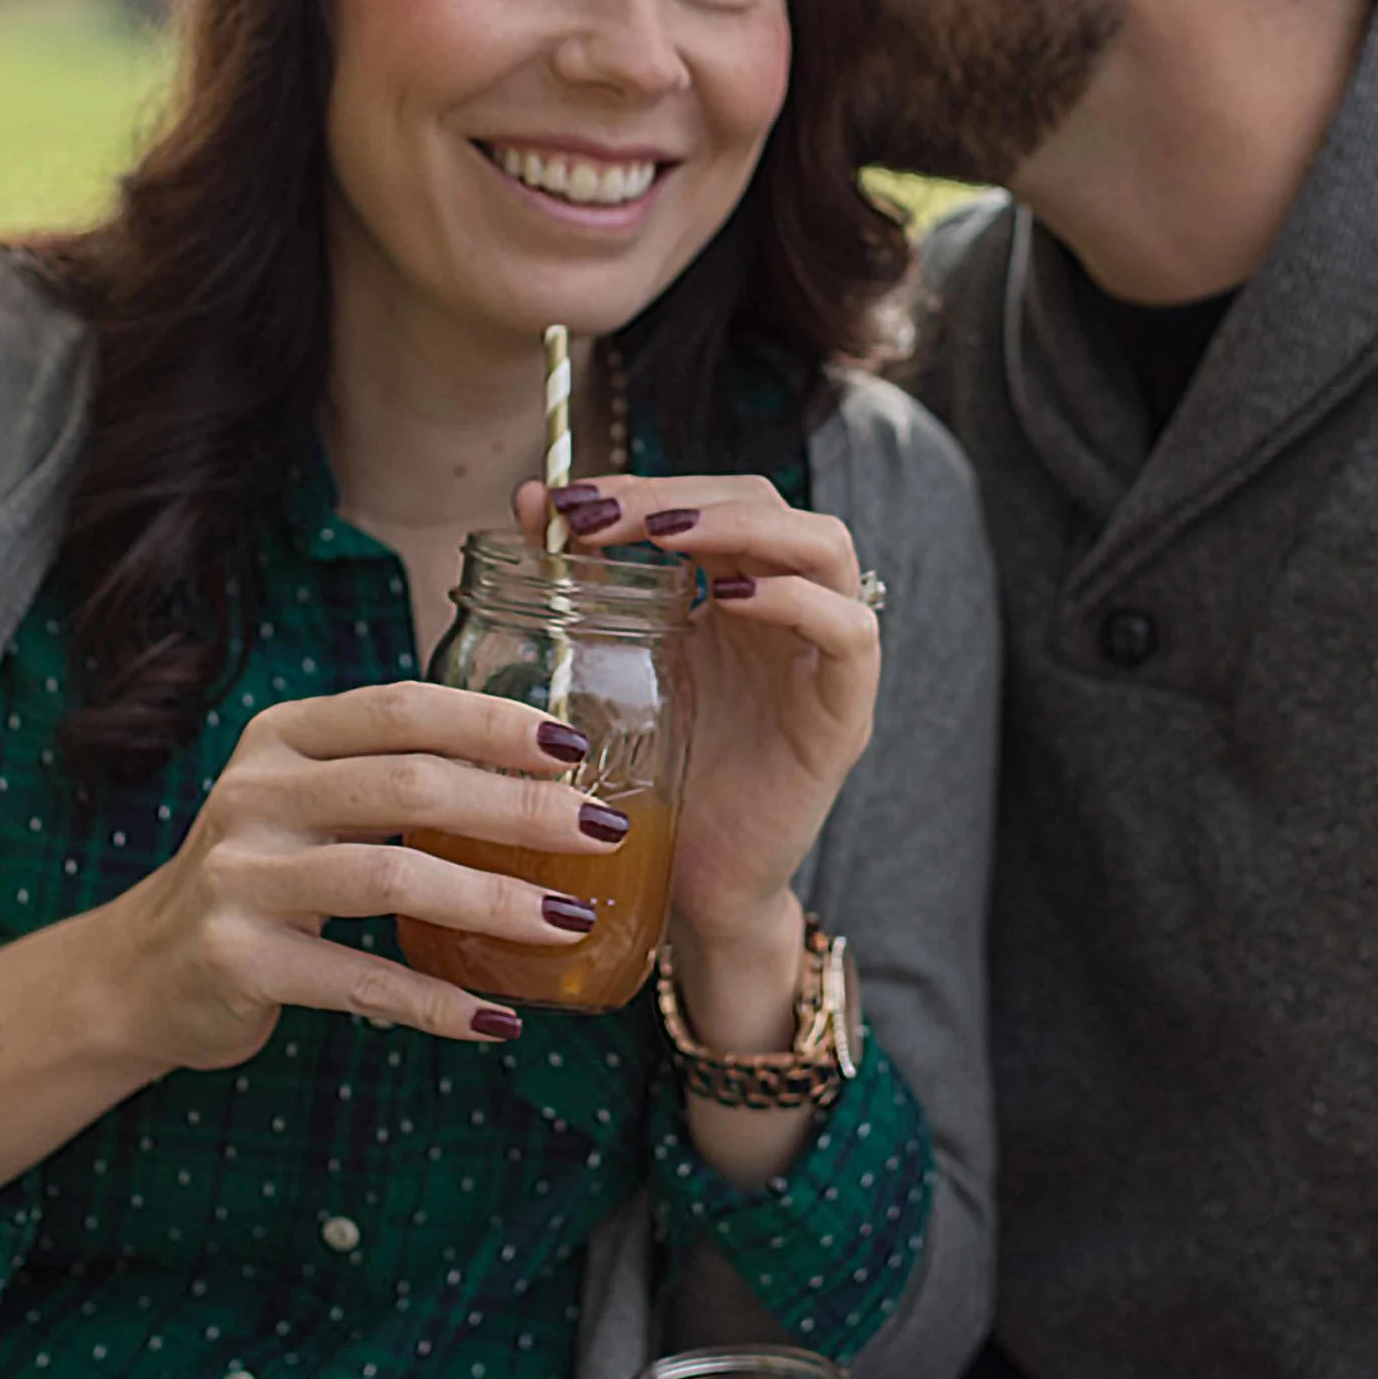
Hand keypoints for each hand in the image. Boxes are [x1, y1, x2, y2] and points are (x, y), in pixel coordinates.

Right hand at [107, 680, 616, 1068]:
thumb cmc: (261, 875)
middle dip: (518, 807)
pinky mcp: (238, 959)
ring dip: (494, 901)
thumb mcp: (305, 802)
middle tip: (601, 832)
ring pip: (392, 876)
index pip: (402, 707)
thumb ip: (390, 775)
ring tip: (572, 921)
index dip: (493, 722)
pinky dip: (434, 1001)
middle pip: (409, 784)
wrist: (140, 972)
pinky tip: (496, 1018)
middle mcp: (256, 794)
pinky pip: (358, 980)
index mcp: (284, 737)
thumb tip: (545, 778)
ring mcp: (241, 877)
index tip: (574, 747)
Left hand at [517, 473, 879, 962]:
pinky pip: (851, 632)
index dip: (646, 484)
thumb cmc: (651, 786)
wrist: (689, 893)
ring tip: (667, 535)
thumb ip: (576, 587)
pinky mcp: (845, 714)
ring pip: (827, 544)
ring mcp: (824, 659)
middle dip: (683, 495)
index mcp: (736, 595)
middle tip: (603, 512)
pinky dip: (798, 601)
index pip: (712, 499)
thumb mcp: (606, 672)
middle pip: (767, 503)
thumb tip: (526, 499)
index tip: (566, 498)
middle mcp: (789, 614)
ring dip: (745, 525)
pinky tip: (730, 599)